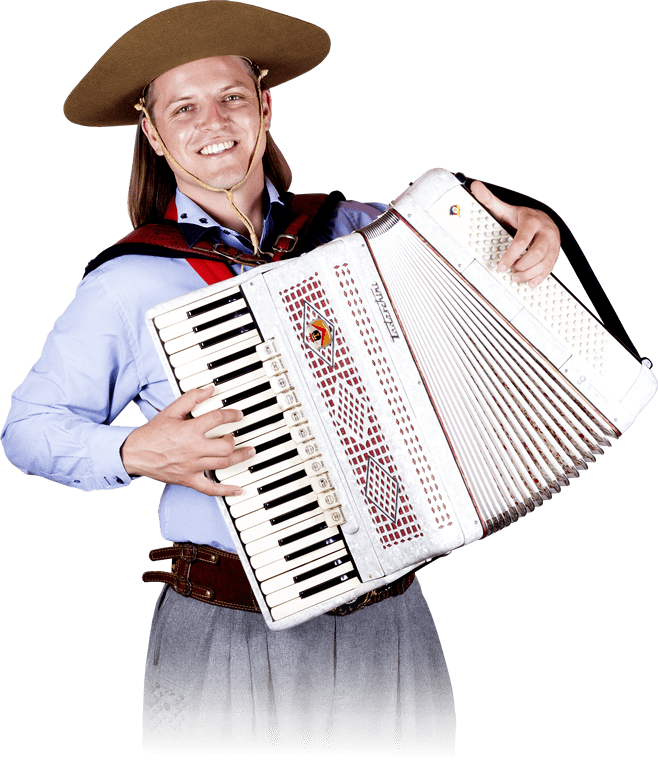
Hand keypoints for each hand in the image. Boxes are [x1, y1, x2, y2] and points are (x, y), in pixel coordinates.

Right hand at [120, 387, 254, 496]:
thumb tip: (209, 389)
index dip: (232, 415)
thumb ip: (191, 399)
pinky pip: (210, 489)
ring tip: (249, 452)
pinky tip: (238, 489)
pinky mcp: (189, 480)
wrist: (135, 454)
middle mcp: (194, 449)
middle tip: (237, 436)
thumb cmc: (152, 433)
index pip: (218, 419)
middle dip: (236, 440)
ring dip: (240, 458)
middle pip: (225, 446)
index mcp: (189, 430)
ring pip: (223, 464)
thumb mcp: (170, 411)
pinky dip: (226, 490)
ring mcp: (192, 466)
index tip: (238, 415)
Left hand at [470, 180, 559, 287]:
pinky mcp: (556, 253)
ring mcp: (553, 244)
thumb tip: (475, 187)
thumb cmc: (522, 217)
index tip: (501, 266)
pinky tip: (530, 283)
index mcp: (532, 221)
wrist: (544, 218)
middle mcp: (546, 232)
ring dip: (529, 274)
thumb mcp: (506, 208)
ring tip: (516, 277)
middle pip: (536, 253)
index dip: (511, 255)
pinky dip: (540, 278)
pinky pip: (551, 268)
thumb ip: (490, 200)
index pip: (522, 240)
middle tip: (509, 271)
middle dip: (521, 265)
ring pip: (545, 263)